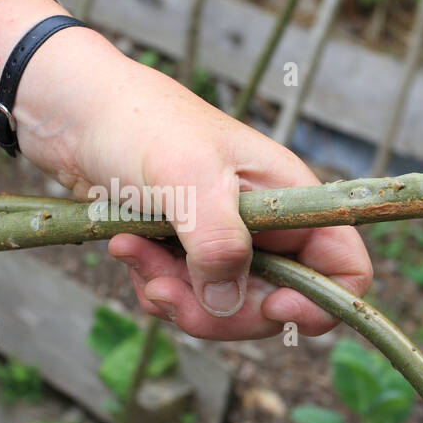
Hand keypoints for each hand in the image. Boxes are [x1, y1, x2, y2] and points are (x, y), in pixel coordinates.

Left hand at [0, 0, 370, 340]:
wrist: (76, 112)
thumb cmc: (142, 126)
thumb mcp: (188, 180)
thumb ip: (220, 245)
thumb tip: (229, 306)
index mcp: (290, 197)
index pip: (346, 268)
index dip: (321, 303)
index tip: (271, 309)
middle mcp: (267, 223)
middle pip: (275, 304)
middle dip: (219, 310)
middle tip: (164, 290)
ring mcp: (225, 238)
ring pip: (224, 306)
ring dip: (175, 295)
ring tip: (132, 254)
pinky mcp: (185, 249)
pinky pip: (185, 295)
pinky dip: (154, 284)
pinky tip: (124, 249)